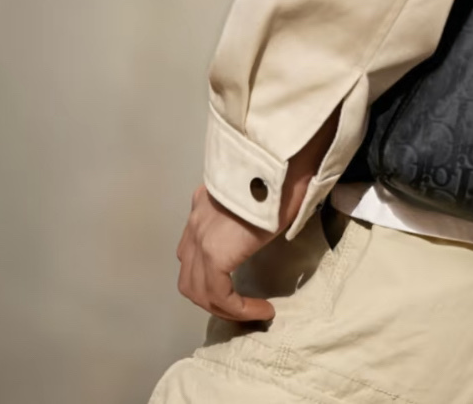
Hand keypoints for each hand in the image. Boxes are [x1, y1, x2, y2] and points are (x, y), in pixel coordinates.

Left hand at [176, 99, 342, 320]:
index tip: (238, 285)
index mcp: (204, 203)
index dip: (212, 274)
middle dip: (213, 295)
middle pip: (189, 274)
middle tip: (240, 304)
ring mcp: (200, 237)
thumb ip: (252, 208)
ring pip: (197, 290)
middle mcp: (196, 220)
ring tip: (250, 311)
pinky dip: (237, 309)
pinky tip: (261, 310)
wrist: (281, 161)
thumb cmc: (282, 170)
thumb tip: (272, 219)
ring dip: (223, 307)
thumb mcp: (261, 191)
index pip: (193, 249)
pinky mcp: (214, 254)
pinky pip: (218, 295)